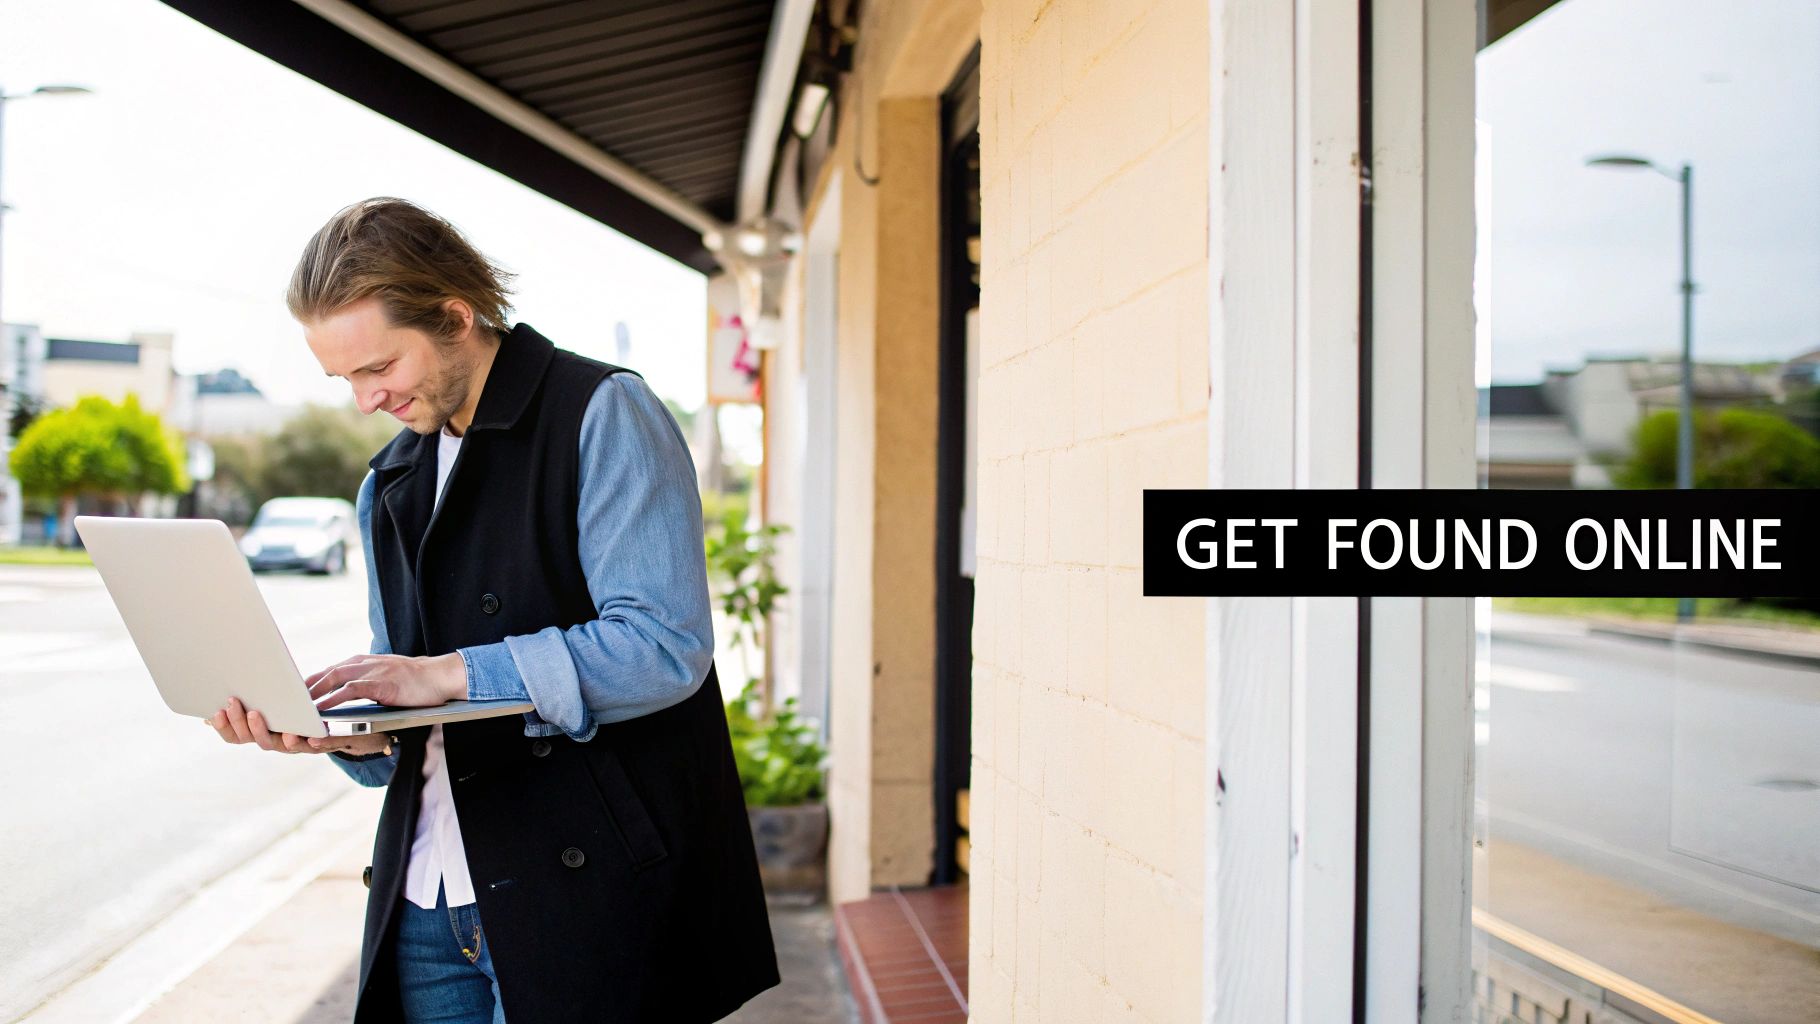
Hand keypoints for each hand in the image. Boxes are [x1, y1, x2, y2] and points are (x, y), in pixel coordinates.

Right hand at [206, 696, 393, 755]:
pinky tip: (306, 733)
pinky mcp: (322, 744)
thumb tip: (229, 682)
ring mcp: (298, 746)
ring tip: (257, 714)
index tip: (214, 711)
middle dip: (239, 722)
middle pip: (252, 739)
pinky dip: (309, 739)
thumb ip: (262, 696)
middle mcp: (278, 741)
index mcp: (265, 732)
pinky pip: (313, 745)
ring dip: (264, 730)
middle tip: (233, 704)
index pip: (236, 736)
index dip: (224, 727)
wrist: (351, 727)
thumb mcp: (282, 700)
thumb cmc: (308, 710)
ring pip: (277, 744)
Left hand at [306, 653, 467, 710]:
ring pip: (334, 678)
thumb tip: (345, 694)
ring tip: (295, 707)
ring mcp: (372, 672)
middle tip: (284, 702)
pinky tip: (321, 709)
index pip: (328, 671)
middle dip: (303, 688)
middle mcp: (363, 663)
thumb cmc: (414, 681)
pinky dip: (333, 699)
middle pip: (325, 673)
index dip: (308, 683)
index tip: (290, 695)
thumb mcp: (383, 677)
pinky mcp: (381, 683)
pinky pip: (351, 690)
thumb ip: (363, 682)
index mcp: (362, 662)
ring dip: (313, 693)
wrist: (440, 676)